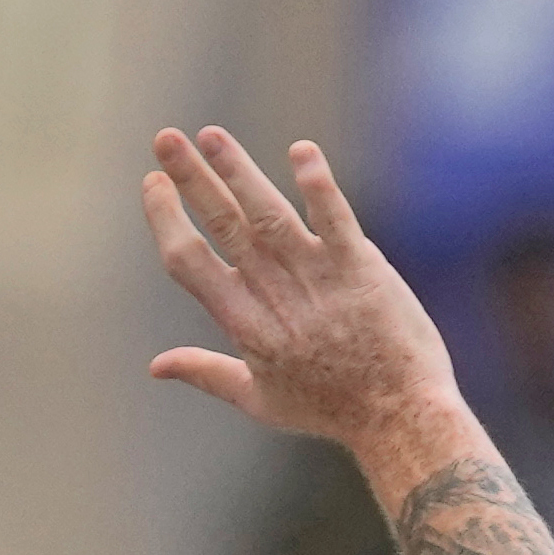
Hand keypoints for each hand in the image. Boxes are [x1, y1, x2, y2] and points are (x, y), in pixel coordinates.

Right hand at [142, 127, 460, 457]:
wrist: (400, 419)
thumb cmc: (331, 411)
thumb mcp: (260, 400)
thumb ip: (207, 373)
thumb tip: (156, 365)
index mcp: (245, 326)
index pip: (189, 263)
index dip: (166, 219)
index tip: (153, 185)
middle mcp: (275, 297)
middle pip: (223, 226)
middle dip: (191, 179)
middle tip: (166, 139)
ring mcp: (318, 280)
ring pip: (269, 213)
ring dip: (239, 170)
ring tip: (212, 136)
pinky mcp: (361, 269)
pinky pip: (335, 218)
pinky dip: (317, 184)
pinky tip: (300, 151)